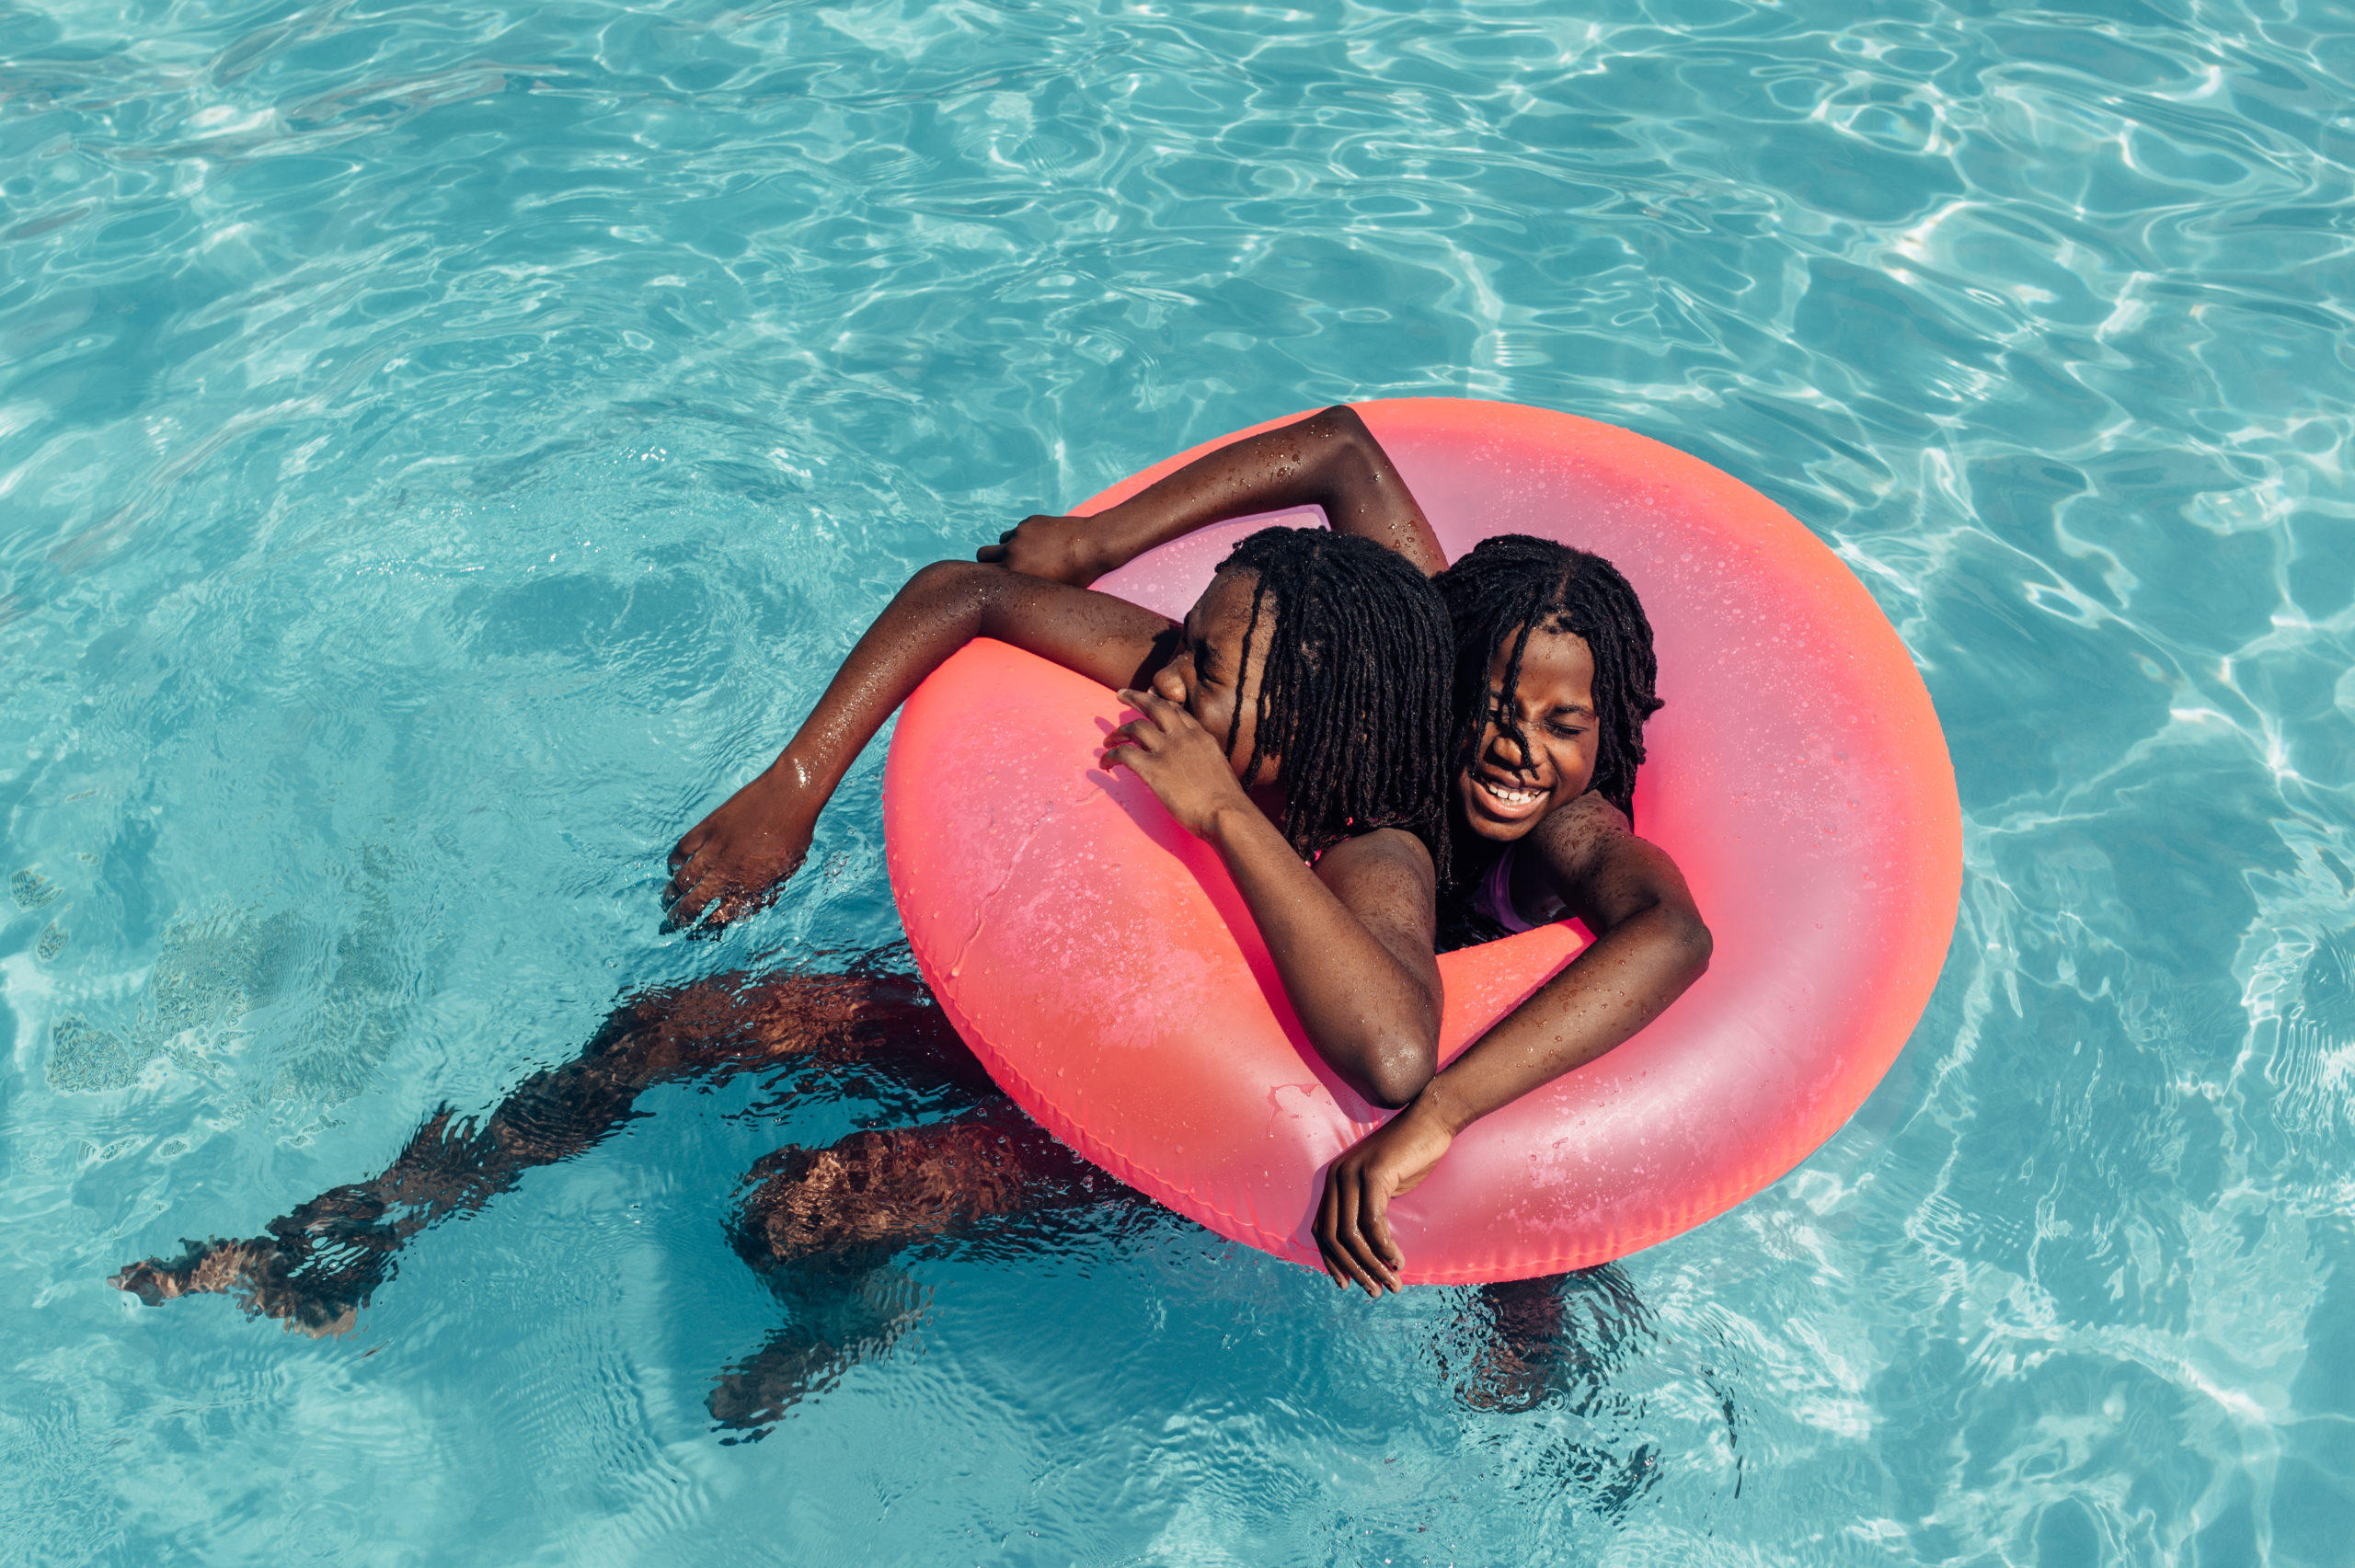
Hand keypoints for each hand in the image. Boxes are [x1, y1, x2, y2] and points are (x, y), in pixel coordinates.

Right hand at [665, 766, 819, 932]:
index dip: (712, 922)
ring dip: (673, 891)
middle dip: (681, 915)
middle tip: (675, 920)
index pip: (723, 915)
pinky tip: (675, 865)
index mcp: (751, 887)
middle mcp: (728, 873)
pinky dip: (675, 860)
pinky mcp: (708, 828)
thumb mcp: (788, 868)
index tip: (705, 923)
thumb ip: (766, 887)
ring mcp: (715, 850)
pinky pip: (681, 849)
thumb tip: (748, 901)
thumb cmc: (796, 832)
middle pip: (694, 902)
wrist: (790, 795)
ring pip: (683, 879)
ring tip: (669, 897)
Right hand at [975, 515, 1102, 585]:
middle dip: (990, 559)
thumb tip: (1013, 590)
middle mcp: (1011, 552)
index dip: (988, 577)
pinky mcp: (1030, 522)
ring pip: (1002, 541)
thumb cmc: (1077, 574)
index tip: (994, 579)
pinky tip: (1046, 543)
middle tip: (1004, 564)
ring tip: (1031, 554)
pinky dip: (1026, 536)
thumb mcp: (1049, 590)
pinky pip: (1019, 530)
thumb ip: (1025, 587)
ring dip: (1009, 547)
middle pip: (982, 554)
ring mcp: (1020, 534)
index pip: (982, 575)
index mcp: (1014, 573)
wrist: (1093, 544)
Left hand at [1104, 684, 1250, 838]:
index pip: (1176, 711)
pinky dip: (1111, 756)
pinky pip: (1124, 753)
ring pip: (1135, 727)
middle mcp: (1183, 736)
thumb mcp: (1218, 768)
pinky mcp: (1152, 769)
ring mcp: (1167, 750)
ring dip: (1117, 732)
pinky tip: (1105, 764)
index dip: (1158, 704)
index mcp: (1201, 736)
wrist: (1226, 813)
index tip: (1148, 702)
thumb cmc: (1227, 801)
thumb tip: (1195, 768)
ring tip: (1107, 741)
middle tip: (1121, 695)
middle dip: (1135, 698)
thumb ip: (1203, 760)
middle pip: (1155, 706)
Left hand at [1316, 1095, 1457, 1295]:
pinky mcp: (1374, 1175)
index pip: (1323, 1230)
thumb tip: (1365, 1251)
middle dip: (1355, 1270)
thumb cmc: (1411, 1157)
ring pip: (1354, 1235)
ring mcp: (1353, 1174)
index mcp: (1334, 1180)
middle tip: (1376, 1292)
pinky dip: (1385, 1247)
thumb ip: (1367, 1212)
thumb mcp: (1382, 1188)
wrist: (1431, 1122)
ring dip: (1373, 1265)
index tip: (1347, 1284)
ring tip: (1392, 1284)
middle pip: (1335, 1237)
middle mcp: (1337, 1177)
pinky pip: (1373, 1222)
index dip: (1332, 1261)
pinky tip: (1397, 1261)